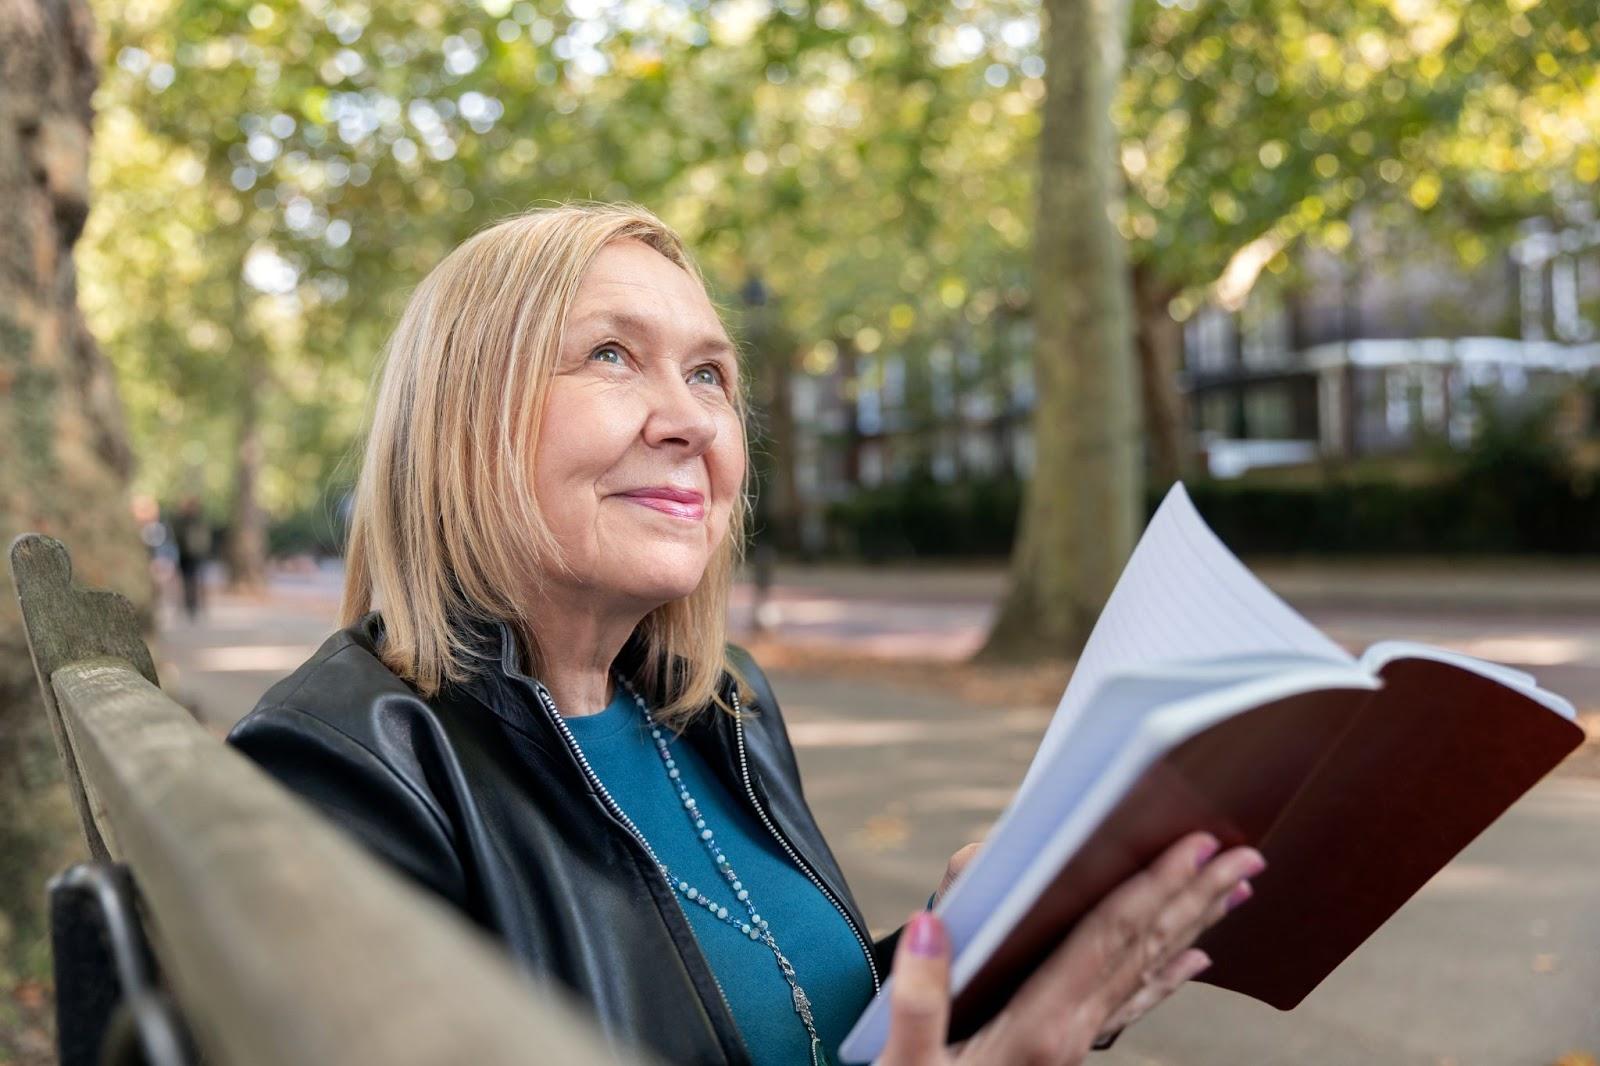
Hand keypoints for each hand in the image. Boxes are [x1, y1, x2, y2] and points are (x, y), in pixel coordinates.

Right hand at [880, 832, 1263, 1064]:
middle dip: (1196, 897)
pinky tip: (1194, 962)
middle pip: (1144, 951)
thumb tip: (931, 925)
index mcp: (1037, 1027)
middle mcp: (1069, 1036)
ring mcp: (1074, 1048)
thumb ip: (916, 1000)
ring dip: (1193, 927)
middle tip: (1246, 854)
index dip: (1153, 888)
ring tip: (1235, 891)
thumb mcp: (905, 1065)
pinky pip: (1131, 1007)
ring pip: (1147, 975)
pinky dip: (1167, 979)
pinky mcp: (1064, 1054)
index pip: (1108, 940)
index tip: (1195, 846)